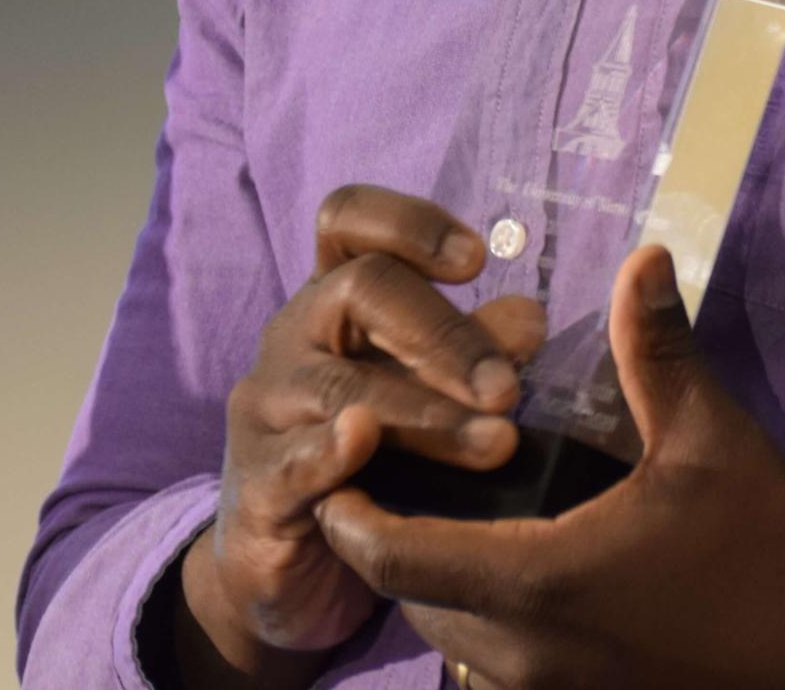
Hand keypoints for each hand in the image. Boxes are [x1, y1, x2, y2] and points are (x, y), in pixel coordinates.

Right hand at [178, 185, 545, 680]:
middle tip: (508, 388)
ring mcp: (266, 409)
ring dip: (425, 411)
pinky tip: (364, 445)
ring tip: (496, 443)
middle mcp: (293, 335)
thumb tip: (528, 320)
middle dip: (445, 333)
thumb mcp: (422, 388)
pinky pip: (292, 461)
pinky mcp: (256, 488)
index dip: (411, 224)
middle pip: (359, 289)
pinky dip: (330, 450)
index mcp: (333, 296)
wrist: (294, 565)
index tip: (477, 260)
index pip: (349, 219)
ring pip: (341, 387)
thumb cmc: (374, 454)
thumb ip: (469, 349)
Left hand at [313, 246, 784, 689]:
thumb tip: (640, 254)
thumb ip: (656, 349)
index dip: (350, 507)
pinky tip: (506, 550)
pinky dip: (470, 608)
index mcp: (539, 579)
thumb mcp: (710, 438)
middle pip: (407, 593)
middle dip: (384, 528)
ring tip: (441, 492)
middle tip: (392, 450)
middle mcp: (520, 651)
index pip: (395, 553)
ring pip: (444, 632)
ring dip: (427, 572)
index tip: (340, 447)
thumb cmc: (766, 546)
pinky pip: (485, 661)